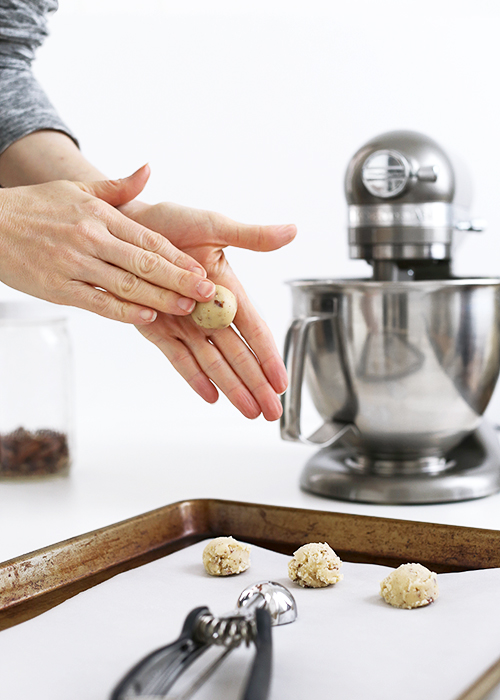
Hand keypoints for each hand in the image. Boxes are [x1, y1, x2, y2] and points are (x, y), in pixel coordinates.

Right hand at [0, 166, 217, 323]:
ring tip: (186, 308)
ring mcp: (74, 263)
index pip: (148, 238)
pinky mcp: (58, 287)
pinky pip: (97, 302)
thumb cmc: (36, 208)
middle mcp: (90, 238)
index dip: (178, 257)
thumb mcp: (77, 190)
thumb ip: (118, 188)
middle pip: (144, 263)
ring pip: (126, 285)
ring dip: (160, 298)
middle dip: (180, 280)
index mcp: (99, 215)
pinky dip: (123, 311)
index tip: (201, 270)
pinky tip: (146, 317)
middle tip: (207, 293)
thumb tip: (149, 170)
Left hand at [121, 200, 296, 419]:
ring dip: (232, 387)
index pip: (254, 329)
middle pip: (237, 354)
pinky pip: (178, 356)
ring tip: (249, 411)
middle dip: (256, 384)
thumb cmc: (171, 220)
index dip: (269, 356)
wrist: (128, 222)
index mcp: (226, 289)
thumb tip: (291, 231)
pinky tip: (212, 395)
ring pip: (212, 361)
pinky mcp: (157, 327)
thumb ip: (252, 236)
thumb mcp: (214, 225)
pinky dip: (194, 376)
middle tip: (272, 412)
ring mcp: (183, 322)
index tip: (282, 381)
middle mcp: (207, 311)